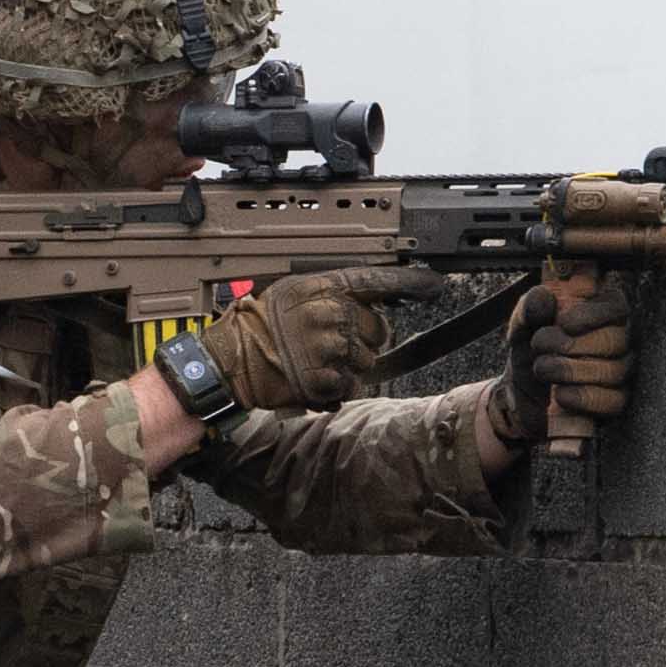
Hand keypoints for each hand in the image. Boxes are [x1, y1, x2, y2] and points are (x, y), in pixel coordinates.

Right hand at [187, 266, 437, 417]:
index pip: (377, 281)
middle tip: (336, 341)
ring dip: (350, 364)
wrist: (232, 359)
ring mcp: (330, 348)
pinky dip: (338, 385)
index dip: (410, 283)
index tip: (433, 284)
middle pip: (379, 329)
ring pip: (367, 360)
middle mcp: (331, 314)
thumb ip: (332, 293)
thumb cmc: (259, 325)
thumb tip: (369, 300)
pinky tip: (315, 376)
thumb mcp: (293, 291)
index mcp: (323, 288)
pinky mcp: (325, 378)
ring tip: (319, 359)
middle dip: (365, 338)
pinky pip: (350, 384)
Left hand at [492, 269, 635, 446]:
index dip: (594, 315)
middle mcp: (618, 341)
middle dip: (572, 345)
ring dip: (570, 371)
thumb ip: (528, 310)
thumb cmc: (530, 352)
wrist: (521, 395)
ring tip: (541, 369)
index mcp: (600, 314)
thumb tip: (543, 298)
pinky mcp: (615, 402)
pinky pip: (611, 401)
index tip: (564, 323)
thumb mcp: (522, 328)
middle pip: (616, 340)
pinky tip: (559, 394)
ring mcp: (621, 373)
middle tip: (539, 346)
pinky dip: (581, 398)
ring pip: (613, 371)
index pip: (617, 307)